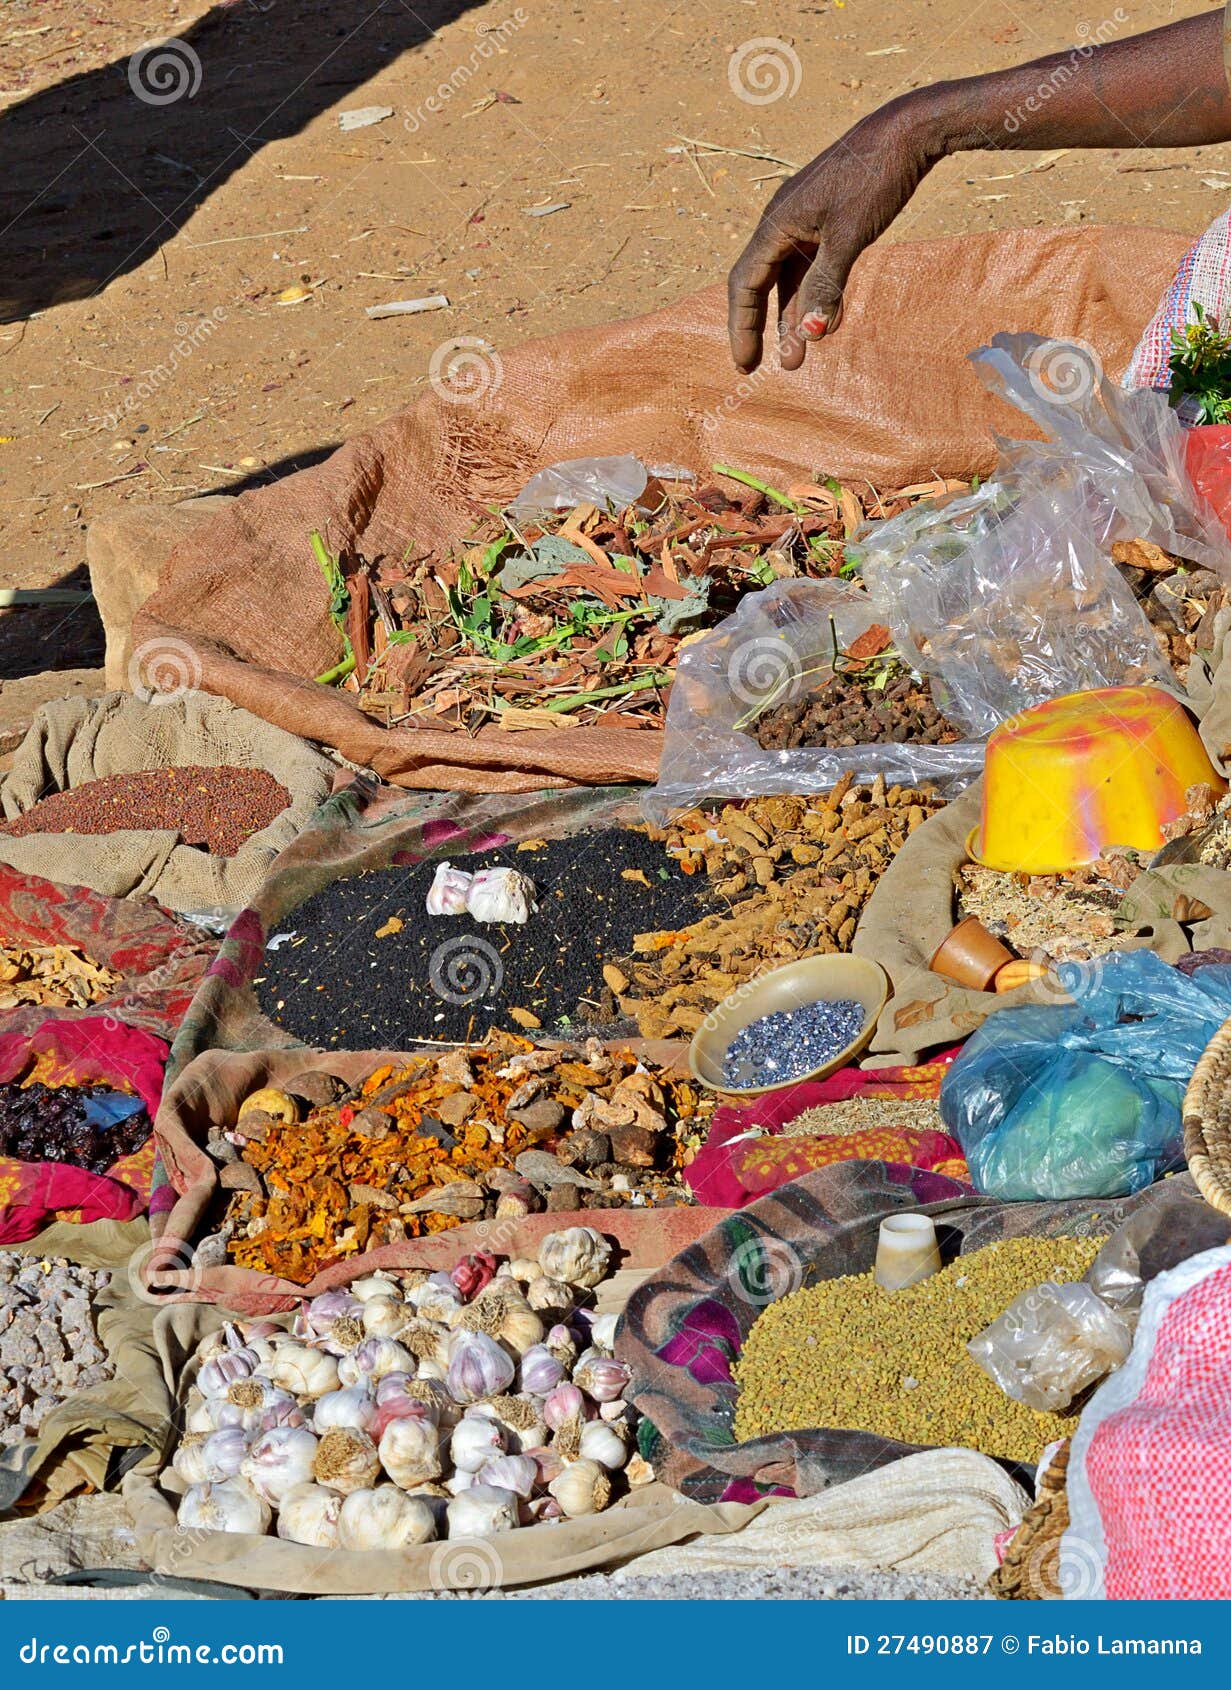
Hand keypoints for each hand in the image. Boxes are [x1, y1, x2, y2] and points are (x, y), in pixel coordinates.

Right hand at [727, 95, 941, 371]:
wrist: (907, 132)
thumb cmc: (875, 178)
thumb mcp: (850, 237)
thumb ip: (826, 286)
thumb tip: (810, 335)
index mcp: (776, 222)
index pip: (745, 284)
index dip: (742, 327)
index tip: (745, 363)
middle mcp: (781, 221)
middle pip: (758, 284)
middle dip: (759, 328)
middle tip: (755, 368)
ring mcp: (802, 219)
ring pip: (786, 279)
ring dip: (789, 318)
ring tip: (797, 357)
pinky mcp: (824, 219)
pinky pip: (807, 265)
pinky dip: (810, 295)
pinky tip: (820, 322)